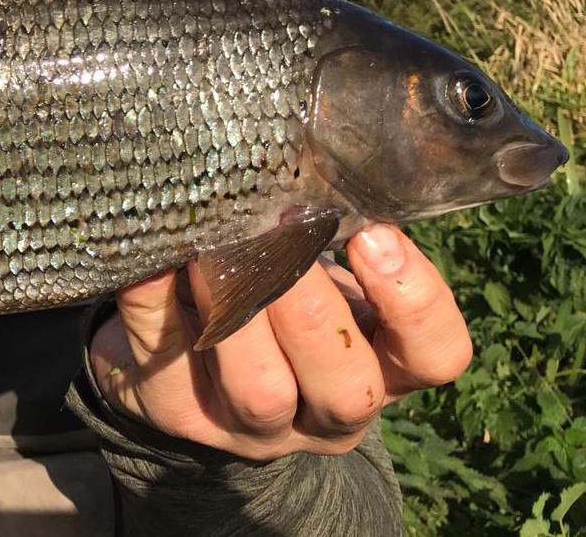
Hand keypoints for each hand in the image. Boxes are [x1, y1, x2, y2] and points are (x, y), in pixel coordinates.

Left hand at [87, 224, 471, 459]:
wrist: (180, 350)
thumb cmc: (269, 286)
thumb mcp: (314, 265)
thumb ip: (325, 232)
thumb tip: (305, 159)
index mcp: (381, 368)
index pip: (436, 357)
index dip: (415, 300)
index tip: (373, 232)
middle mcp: (326, 414)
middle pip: (346, 387)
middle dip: (314, 308)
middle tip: (282, 234)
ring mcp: (250, 427)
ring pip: (260, 393)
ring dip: (238, 312)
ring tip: (213, 250)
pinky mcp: (177, 412)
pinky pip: (166, 361)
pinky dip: (152, 300)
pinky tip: (149, 257)